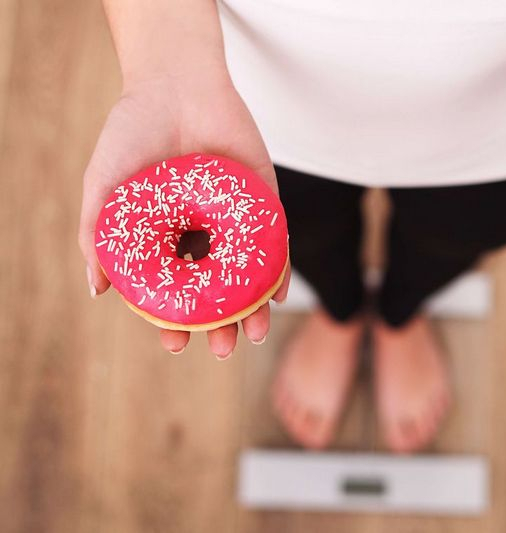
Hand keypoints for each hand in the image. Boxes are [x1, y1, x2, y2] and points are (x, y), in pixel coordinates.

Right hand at [78, 72, 289, 356]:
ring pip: (247, 275)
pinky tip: (276, 296)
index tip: (174, 344)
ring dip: (252, 309)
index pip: (174, 290)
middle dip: (219, 325)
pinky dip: (278, 271)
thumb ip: (98, 235)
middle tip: (222, 349)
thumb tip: (97, 290)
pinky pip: (275, 243)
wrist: (175, 84)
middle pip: (216, 291)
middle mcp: (202, 235)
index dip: (174, 320)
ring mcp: (235, 221)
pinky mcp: (264, 202)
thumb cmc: (133, 134)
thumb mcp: (105, 186)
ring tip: (251, 335)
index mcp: (167, 238)